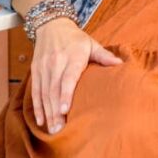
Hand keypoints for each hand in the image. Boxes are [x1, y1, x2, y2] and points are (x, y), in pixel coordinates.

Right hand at [30, 17, 121, 133]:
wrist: (51, 26)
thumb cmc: (75, 38)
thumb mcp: (92, 43)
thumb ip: (105, 56)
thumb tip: (121, 65)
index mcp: (72, 56)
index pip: (68, 78)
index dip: (65, 94)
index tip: (65, 110)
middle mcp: (56, 63)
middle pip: (54, 90)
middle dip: (56, 111)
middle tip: (60, 131)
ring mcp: (43, 67)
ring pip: (44, 93)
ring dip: (47, 113)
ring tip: (53, 130)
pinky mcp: (35, 71)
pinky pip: (35, 91)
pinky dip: (37, 107)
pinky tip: (40, 120)